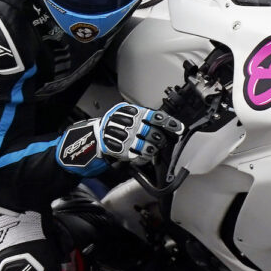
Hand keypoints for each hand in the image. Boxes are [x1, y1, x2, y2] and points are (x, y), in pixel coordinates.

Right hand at [57, 103, 183, 172]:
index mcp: (131, 112)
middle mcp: (128, 123)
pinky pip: (138, 156)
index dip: (169, 123)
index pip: (155, 116)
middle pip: (153, 132)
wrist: (91, 139)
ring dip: (153, 150)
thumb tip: (167, 127)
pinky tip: (142, 157)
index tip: (179, 129)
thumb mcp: (128, 118)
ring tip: (151, 150)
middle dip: (160, 139)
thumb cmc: (112, 128)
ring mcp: (123, 137)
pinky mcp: (120, 150)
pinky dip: (143, 158)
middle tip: (160, 142)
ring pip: (147, 145)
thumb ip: (144, 120)